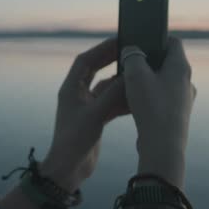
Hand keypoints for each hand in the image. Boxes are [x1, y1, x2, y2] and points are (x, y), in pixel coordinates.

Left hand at [40, 37, 129, 192]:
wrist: (69, 168)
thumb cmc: (74, 141)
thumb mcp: (95, 115)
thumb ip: (112, 95)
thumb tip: (130, 77)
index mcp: (70, 89)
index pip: (85, 61)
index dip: (100, 49)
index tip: (119, 40)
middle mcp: (77, 94)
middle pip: (95, 69)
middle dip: (112, 59)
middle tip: (132, 50)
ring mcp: (86, 106)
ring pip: (105, 86)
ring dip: (120, 80)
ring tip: (139, 71)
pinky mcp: (94, 118)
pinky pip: (110, 102)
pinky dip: (123, 98)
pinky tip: (138, 96)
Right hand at [121, 36, 196, 187]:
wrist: (162, 144)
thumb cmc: (151, 106)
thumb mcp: (135, 75)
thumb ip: (132, 56)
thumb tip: (131, 50)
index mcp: (180, 67)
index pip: (173, 41)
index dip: (156, 37)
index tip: (139, 40)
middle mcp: (186, 81)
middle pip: (166, 62)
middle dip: (146, 61)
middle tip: (127, 63)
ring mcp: (183, 99)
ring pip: (163, 81)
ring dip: (146, 80)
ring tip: (127, 85)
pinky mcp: (176, 114)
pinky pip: (161, 97)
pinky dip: (148, 95)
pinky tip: (134, 102)